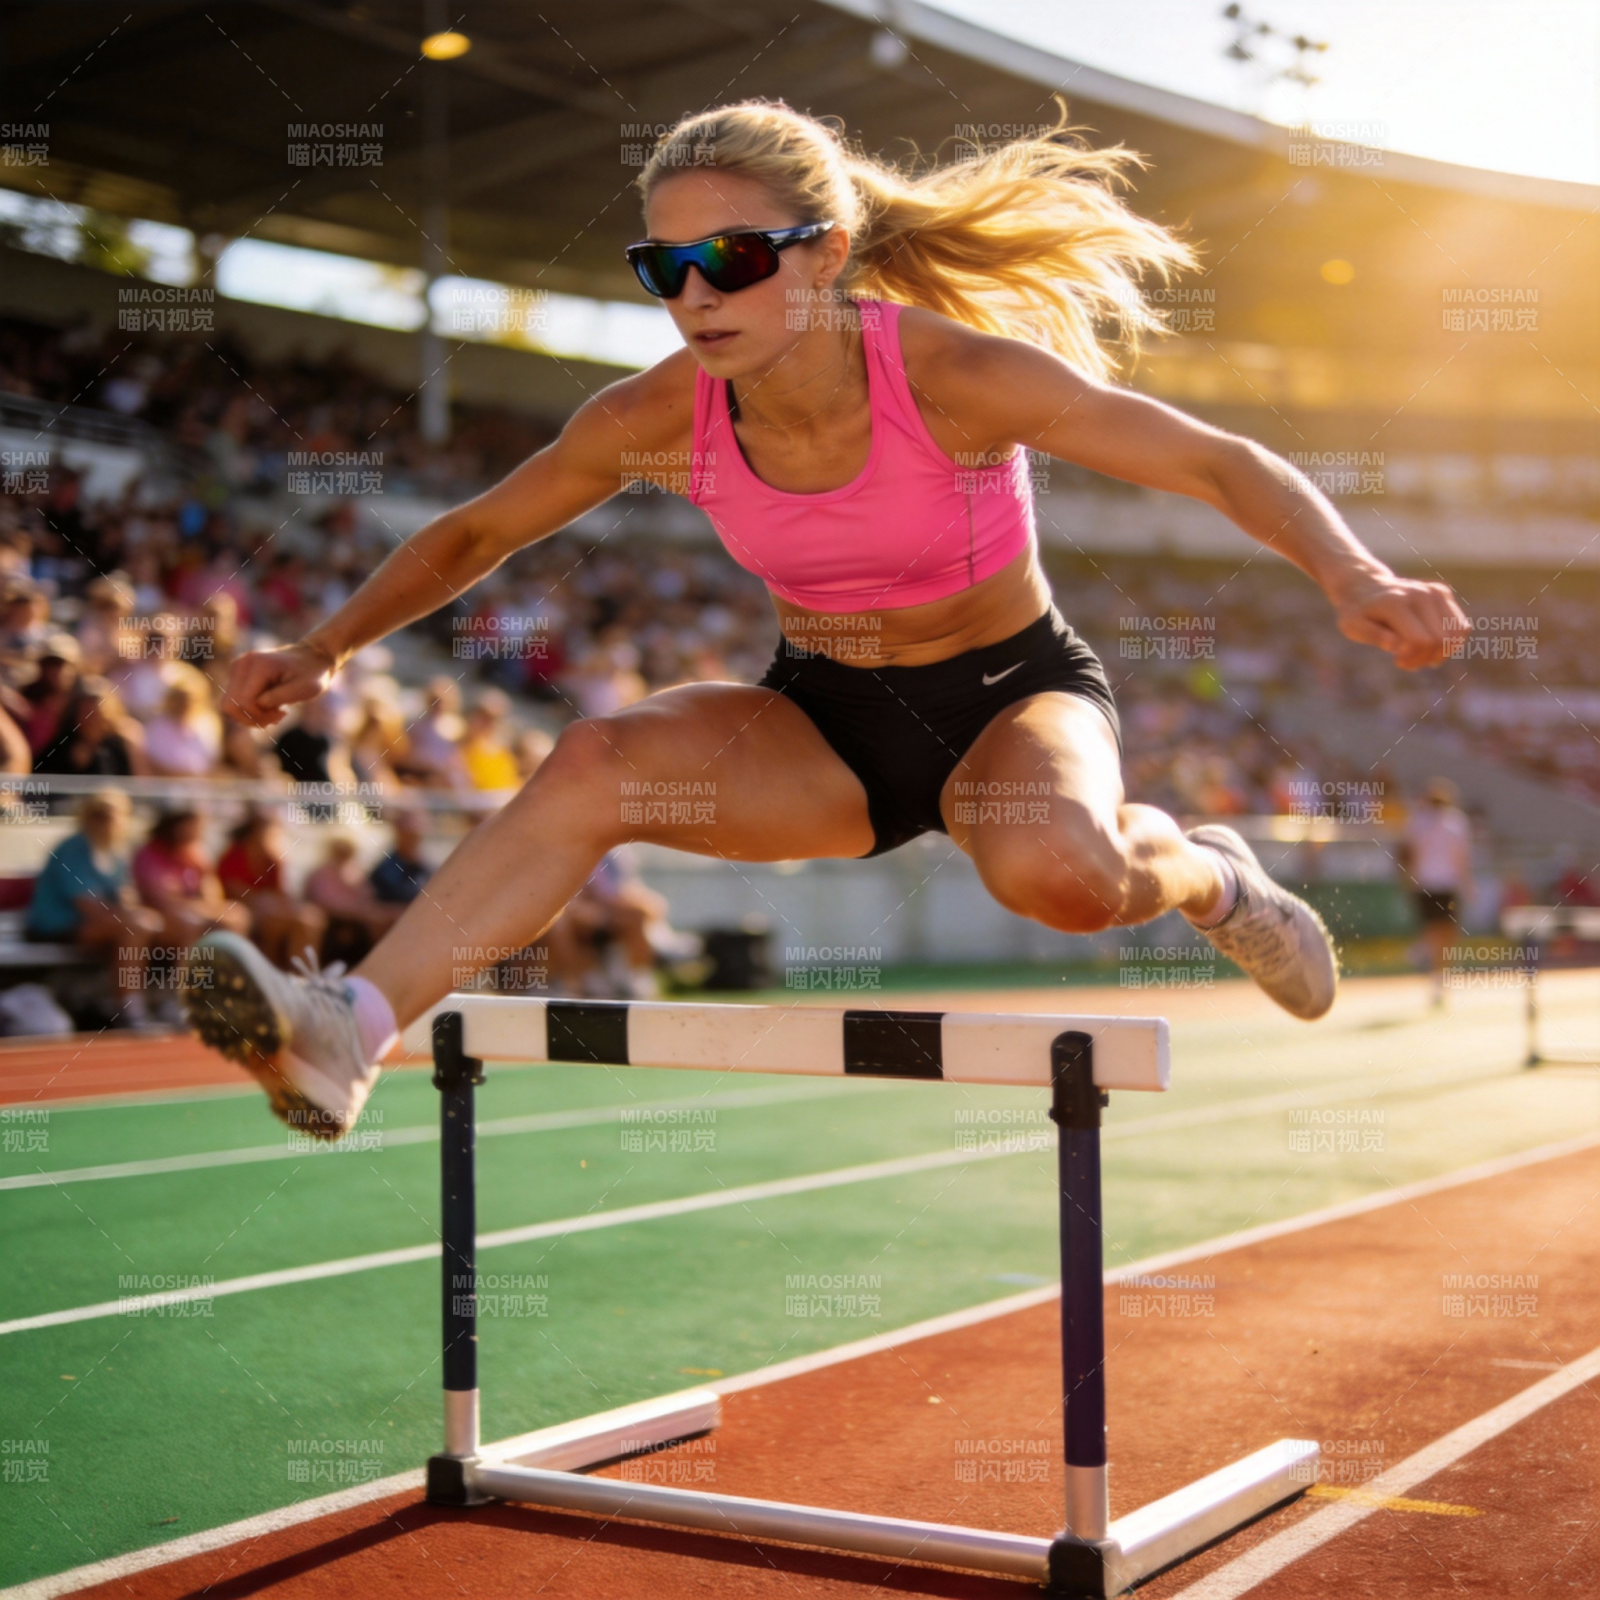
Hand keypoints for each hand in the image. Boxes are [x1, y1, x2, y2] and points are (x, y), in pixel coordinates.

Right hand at [222, 642, 337, 727]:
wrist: (311, 658)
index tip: (282, 714)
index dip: (260, 715)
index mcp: (258, 665)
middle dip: (253, 718)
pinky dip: (250, 710)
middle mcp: (242, 664)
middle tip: (276, 717)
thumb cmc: (311, 674)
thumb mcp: (304, 688)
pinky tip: (269, 707)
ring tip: (275, 712)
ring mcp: (237, 668)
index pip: (244, 701)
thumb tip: (256, 704)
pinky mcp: (238, 675)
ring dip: (251, 715)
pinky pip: (233, 701)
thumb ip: (279, 697)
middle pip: (230, 705)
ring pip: (229, 705)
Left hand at [1332, 572, 1467, 670]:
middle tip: (1407, 662)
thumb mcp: (1353, 627)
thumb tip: (1395, 646)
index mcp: (1397, 603)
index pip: (1420, 641)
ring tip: (1419, 655)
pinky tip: (1430, 645)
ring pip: (1455, 635)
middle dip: (1425, 659)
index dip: (1412, 659)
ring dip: (1440, 654)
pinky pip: (1461, 627)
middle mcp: (1420, 594)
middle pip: (1440, 640)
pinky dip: (1450, 643)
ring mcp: (1434, 592)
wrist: (1365, 586)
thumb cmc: (1358, 613)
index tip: (1398, 662)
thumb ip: (1374, 636)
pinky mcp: (1443, 593)